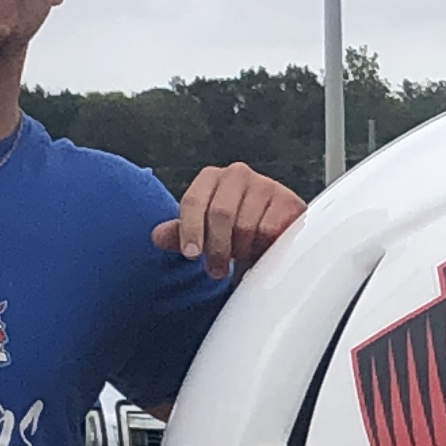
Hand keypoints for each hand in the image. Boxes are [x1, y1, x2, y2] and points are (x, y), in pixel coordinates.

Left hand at [156, 163, 306, 275]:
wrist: (274, 226)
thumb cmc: (233, 229)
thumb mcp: (203, 232)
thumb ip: (180, 234)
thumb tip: (157, 237)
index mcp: (211, 178)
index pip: (194, 201)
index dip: (190, 229)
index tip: (191, 254)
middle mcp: (237, 174)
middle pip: (220, 214)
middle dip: (217, 248)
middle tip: (216, 271)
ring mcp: (265, 185)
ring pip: (247, 226)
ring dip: (242, 250)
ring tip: (242, 256)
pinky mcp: (288, 201)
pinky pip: (270, 231)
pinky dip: (263, 247)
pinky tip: (262, 250)